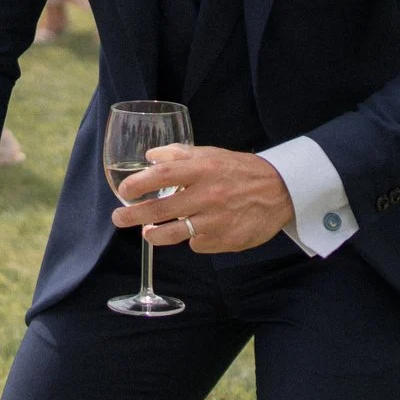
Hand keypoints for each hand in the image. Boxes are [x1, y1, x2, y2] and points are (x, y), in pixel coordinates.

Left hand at [112, 143, 295, 253]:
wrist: (281, 191)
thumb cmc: (240, 171)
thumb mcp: (211, 154)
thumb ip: (179, 155)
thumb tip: (149, 157)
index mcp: (203, 170)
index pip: (162, 176)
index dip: (138, 183)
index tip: (123, 191)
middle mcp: (208, 195)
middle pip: (161, 210)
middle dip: (133, 216)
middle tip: (118, 218)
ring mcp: (217, 221)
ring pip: (174, 234)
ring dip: (154, 235)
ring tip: (148, 232)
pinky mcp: (225, 240)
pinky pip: (197, 244)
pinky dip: (192, 239)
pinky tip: (196, 231)